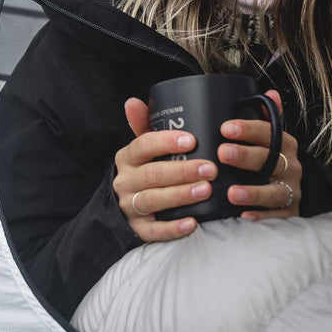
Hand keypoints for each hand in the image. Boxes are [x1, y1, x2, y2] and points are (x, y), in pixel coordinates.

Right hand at [113, 97, 217, 241]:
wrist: (122, 207)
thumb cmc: (142, 171)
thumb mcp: (141, 149)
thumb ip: (143, 126)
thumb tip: (133, 101)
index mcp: (127, 158)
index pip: (143, 146)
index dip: (166, 142)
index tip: (192, 140)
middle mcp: (125, 181)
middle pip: (152, 174)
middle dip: (182, 171)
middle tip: (210, 168)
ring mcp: (130, 206)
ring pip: (153, 200)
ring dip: (180, 195)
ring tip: (206, 190)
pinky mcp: (138, 229)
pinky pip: (153, 231)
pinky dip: (173, 228)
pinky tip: (193, 223)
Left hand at [217, 90, 301, 219]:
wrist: (300, 186)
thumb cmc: (277, 158)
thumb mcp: (274, 137)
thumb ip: (270, 116)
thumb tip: (270, 93)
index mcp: (285, 144)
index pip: (268, 133)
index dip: (248, 129)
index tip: (226, 128)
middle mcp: (291, 165)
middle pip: (269, 160)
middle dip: (245, 156)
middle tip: (222, 153)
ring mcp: (291, 189)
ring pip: (274, 191)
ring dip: (252, 192)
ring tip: (231, 192)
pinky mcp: (290, 211)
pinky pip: (276, 215)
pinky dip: (261, 215)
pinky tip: (243, 215)